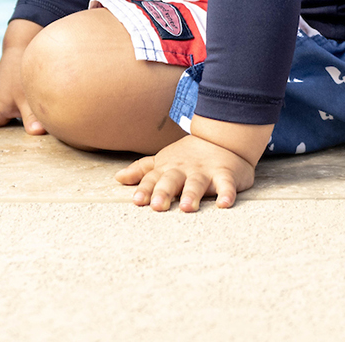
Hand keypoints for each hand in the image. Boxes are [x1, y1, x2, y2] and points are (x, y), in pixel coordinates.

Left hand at [118, 132, 257, 211]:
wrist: (222, 137)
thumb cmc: (188, 155)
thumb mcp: (163, 160)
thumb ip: (142, 170)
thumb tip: (118, 178)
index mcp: (168, 168)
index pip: (153, 179)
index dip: (145, 189)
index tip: (138, 200)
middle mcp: (184, 170)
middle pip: (172, 180)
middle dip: (164, 192)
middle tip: (158, 206)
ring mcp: (205, 171)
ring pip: (197, 183)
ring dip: (192, 194)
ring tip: (187, 207)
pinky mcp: (225, 174)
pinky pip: (226, 184)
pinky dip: (226, 193)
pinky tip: (224, 204)